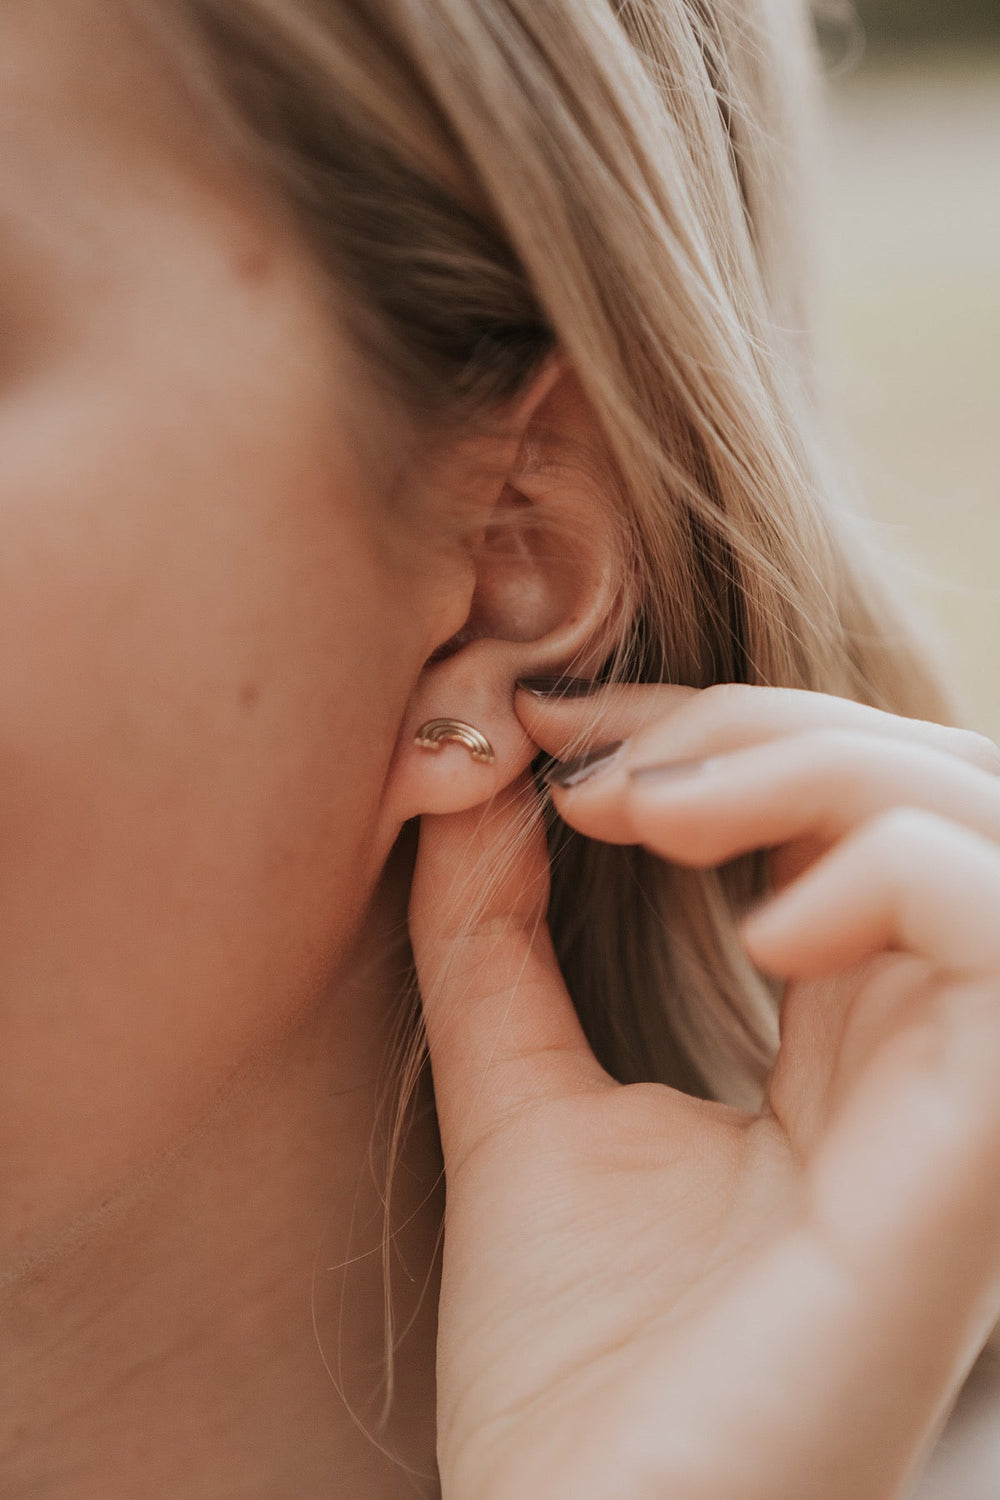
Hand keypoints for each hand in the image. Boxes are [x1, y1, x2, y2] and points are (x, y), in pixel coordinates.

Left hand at [408, 682, 999, 1499]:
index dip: (719, 734)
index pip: (846, 813)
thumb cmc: (573, 1369)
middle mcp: (934, 1050)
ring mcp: (973, 1093)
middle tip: (595, 765)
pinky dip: (885, 873)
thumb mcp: (519, 1102)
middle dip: (757, 723)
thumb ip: (498, 940)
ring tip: (650, 817)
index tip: (562, 737)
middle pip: (926, 786)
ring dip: (812, 763)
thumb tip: (472, 774)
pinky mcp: (985, 1146)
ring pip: (982, 819)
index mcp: (850, 1040)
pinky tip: (754, 935)